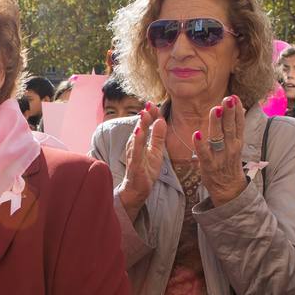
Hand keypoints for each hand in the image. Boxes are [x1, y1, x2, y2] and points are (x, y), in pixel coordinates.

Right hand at [116, 102, 166, 219]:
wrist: (136, 191)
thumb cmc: (145, 170)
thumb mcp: (156, 151)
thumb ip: (158, 136)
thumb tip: (161, 120)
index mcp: (140, 141)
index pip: (146, 125)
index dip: (151, 114)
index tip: (155, 103)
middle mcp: (134, 146)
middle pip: (140, 128)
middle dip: (145, 116)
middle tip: (150, 104)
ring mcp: (133, 155)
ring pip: (136, 138)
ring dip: (140, 126)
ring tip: (144, 114)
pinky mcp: (135, 165)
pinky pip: (136, 153)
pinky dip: (137, 142)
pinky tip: (139, 133)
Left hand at [194, 95, 246, 204]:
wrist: (229, 190)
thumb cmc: (230, 164)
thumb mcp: (237, 145)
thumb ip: (237, 128)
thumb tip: (241, 108)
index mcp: (238, 142)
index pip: (239, 124)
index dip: (237, 110)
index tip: (235, 96)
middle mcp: (231, 148)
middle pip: (231, 128)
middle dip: (229, 113)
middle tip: (228, 98)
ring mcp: (220, 157)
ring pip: (219, 138)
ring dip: (217, 123)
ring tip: (215, 109)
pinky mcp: (209, 166)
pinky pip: (204, 154)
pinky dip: (200, 145)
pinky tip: (196, 134)